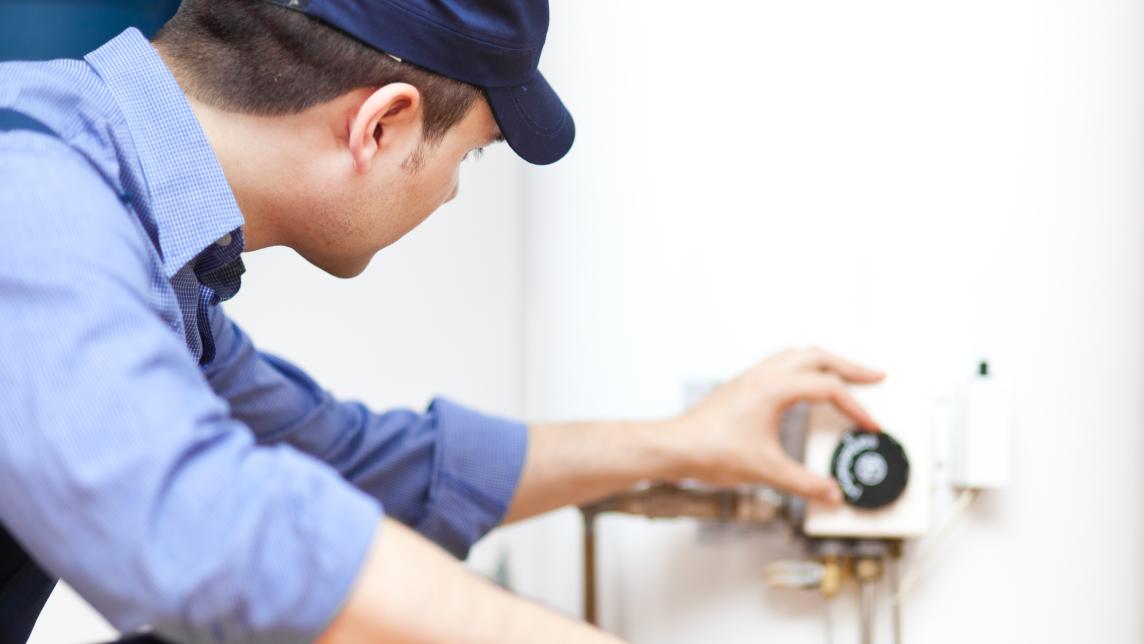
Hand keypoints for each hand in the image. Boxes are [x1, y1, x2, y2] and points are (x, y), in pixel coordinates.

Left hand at [674, 348, 883, 504]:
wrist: (674, 446)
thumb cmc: (710, 451)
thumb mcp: (766, 472)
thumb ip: (804, 483)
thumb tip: (831, 493)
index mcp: (774, 388)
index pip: (828, 389)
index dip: (856, 408)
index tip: (871, 426)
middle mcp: (764, 374)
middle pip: (818, 356)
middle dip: (850, 366)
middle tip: (876, 377)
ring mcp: (751, 376)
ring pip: (797, 354)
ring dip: (825, 362)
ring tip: (845, 375)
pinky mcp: (742, 384)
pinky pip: (781, 362)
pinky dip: (803, 367)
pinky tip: (805, 385)